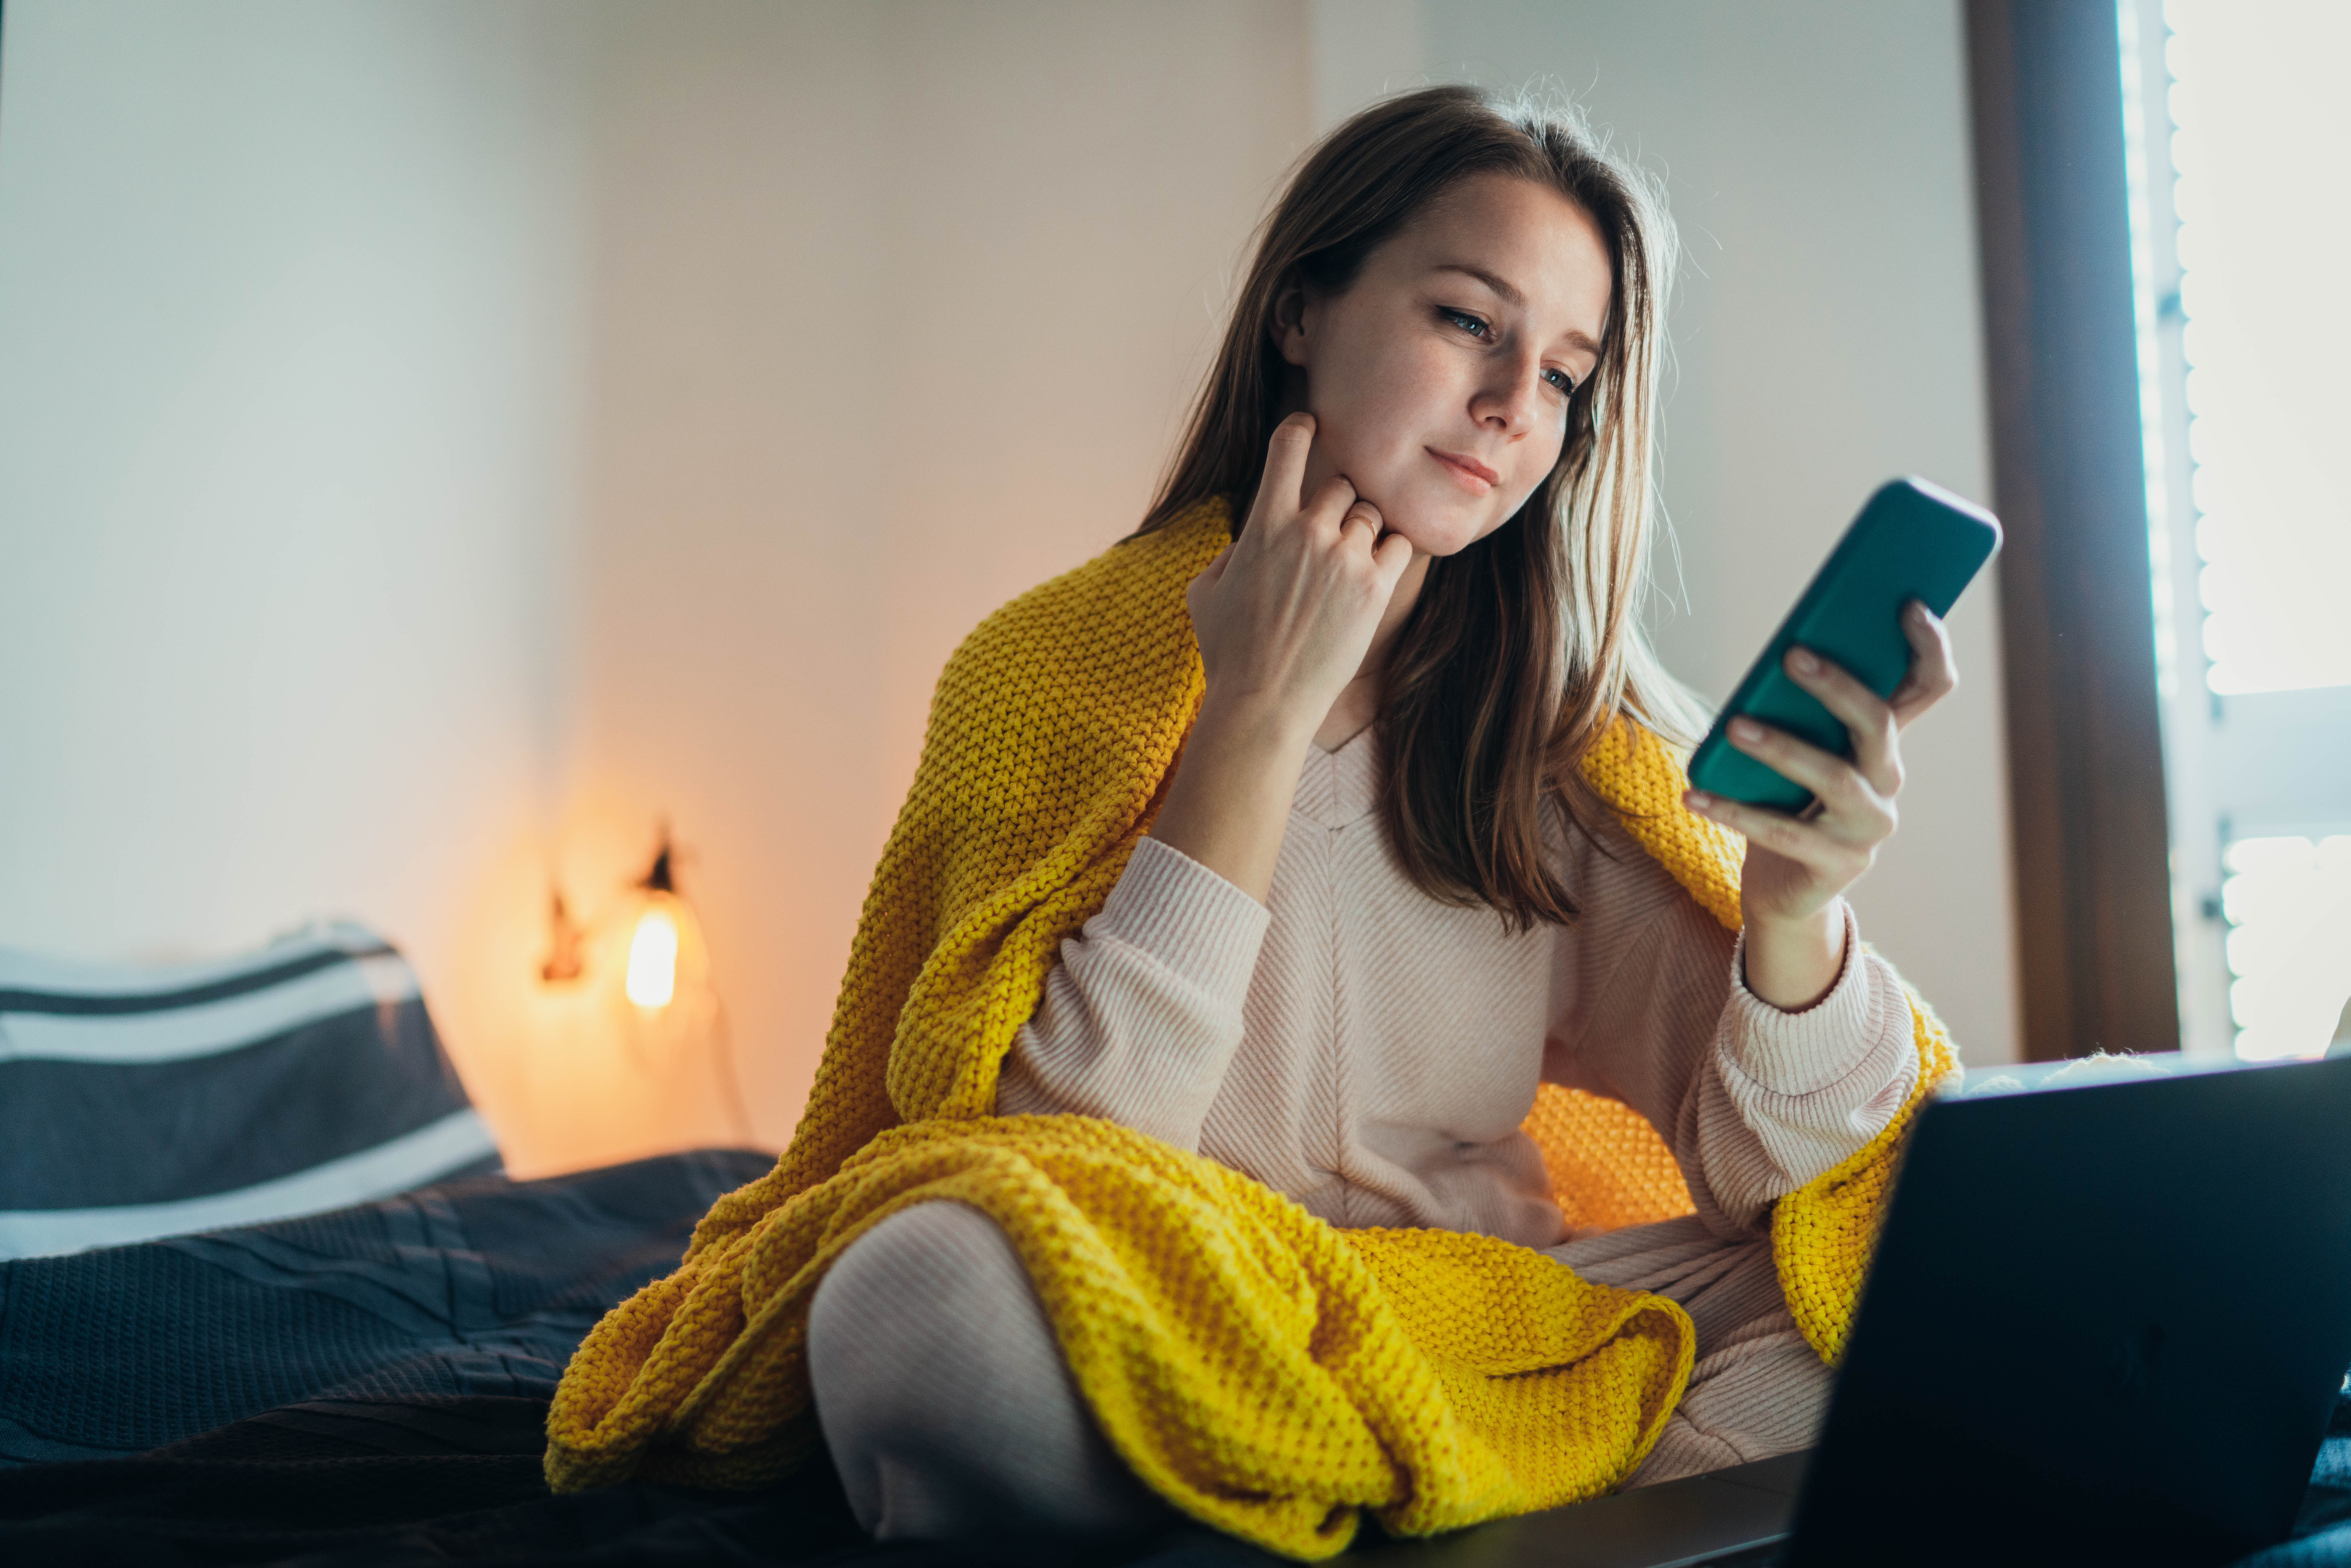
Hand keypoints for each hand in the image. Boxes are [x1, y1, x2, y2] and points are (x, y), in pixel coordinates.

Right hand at [1147, 415, 1413, 903]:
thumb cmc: (1227, 650)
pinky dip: (1390, 552)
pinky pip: (1400, 544)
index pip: (1289, 445)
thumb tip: (1250, 539)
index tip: (1310, 424)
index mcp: (1263, 523)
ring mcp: (1344, 557)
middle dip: (1337, 502)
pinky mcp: (1375, 586)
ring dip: (1361, 530)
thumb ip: (1230, 551)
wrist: (1264, 701)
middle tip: (1328, 534)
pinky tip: (1375, 573)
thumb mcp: (1204, 591)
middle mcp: (1307, 531)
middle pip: (1342, 482)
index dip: (1302, 428)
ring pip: (1371, 513)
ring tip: (1344, 566)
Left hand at [1682, 601, 1958, 1006]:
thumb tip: (1778, 651)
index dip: (1929, 646)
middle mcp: (1888, 781)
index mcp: (1884, 743)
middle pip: (1879, 724)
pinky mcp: (1836, 864)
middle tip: (1792, 655)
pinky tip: (1694, 795)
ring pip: (1834, 776)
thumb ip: (1801, 707)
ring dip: (1782, 747)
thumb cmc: (1787, 797)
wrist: (1786, 885)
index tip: (1908, 603)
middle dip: (1838, 686)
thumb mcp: (1801, 745)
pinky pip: (1783, 833)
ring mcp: (1867, 826)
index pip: (1928, 687)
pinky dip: (1733, 811)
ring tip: (1734, 726)